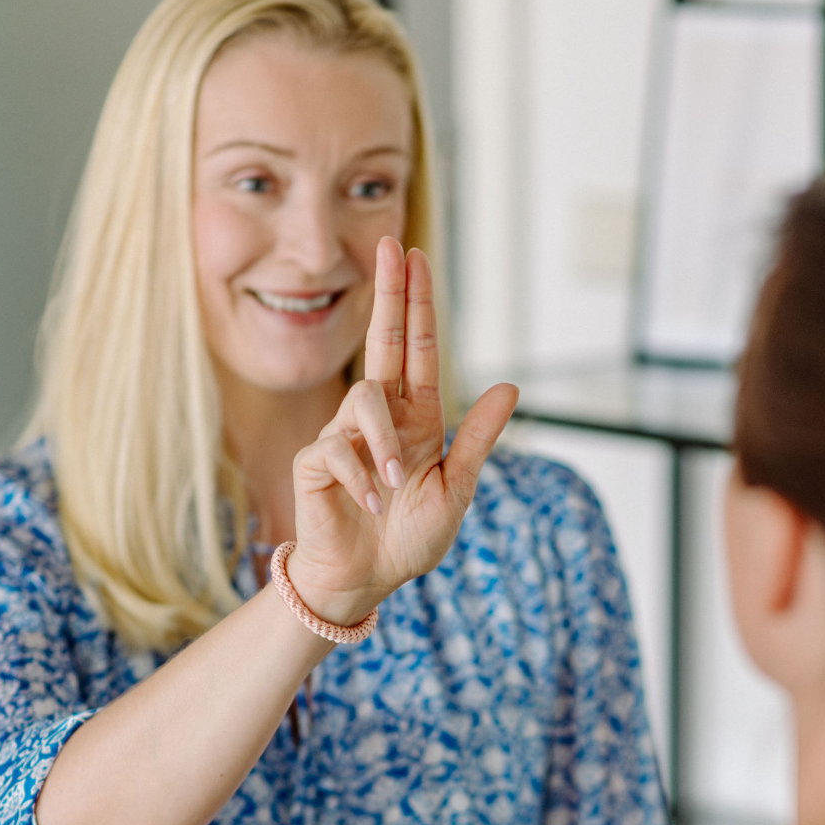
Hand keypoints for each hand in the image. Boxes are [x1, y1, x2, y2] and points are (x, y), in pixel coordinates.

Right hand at [289, 237, 517, 624]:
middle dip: (390, 293)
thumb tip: (509, 388)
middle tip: (392, 245)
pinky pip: (338, 450)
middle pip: (383, 341)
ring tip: (397, 486)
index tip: (413, 256)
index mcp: (416, 418)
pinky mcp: (315, 462)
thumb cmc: (408, 538)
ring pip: (364, 401)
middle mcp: (380, 418)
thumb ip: (477, 439)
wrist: (364, 580)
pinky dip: (362, 479)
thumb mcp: (455, 488)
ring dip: (386, 445)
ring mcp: (344, 435)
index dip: (416, 304)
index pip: (416, 349)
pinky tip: (371, 505)